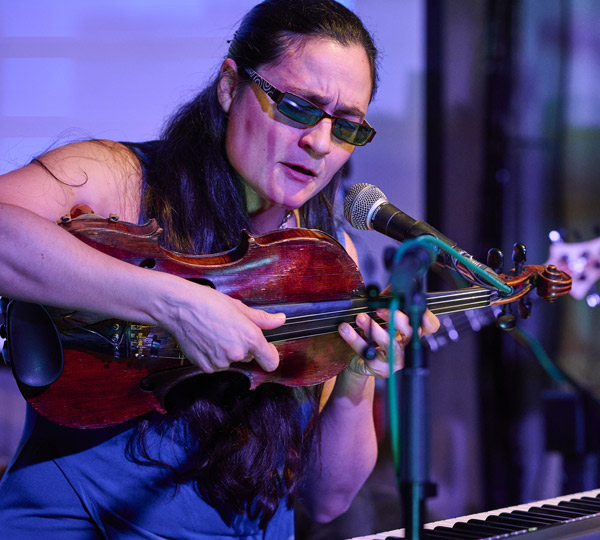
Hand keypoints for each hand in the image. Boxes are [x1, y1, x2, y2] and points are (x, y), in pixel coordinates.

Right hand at [158, 278, 284, 373]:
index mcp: (249, 337)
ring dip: (226, 350)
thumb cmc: (206, 303)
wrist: (178, 307)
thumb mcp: (239, 307)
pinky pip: (216, 364)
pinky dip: (213, 355)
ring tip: (215, 332)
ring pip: (231, 360)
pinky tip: (206, 339)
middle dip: (243, 346)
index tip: (266, 349)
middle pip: (248, 357)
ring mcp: (220, 362)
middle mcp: (237, 353)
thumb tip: (279, 320)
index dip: (270, 355)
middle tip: (229, 328)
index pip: (271, 361)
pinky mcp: (205, 367)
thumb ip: (262, 318)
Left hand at [338, 307, 438, 377]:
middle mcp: (406, 346)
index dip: (425, 315)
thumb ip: (388, 300)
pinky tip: (346, 330)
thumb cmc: (373, 338)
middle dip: (396, 318)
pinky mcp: (380, 367)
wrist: (359, 361)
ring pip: (389, 344)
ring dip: (374, 329)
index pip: (429, 325)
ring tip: (360, 318)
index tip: (409, 302)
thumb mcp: (381, 316)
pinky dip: (355, 339)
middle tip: (380, 309)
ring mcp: (395, 359)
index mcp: (411, 332)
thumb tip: (393, 286)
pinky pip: (368, 352)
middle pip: (410, 332)